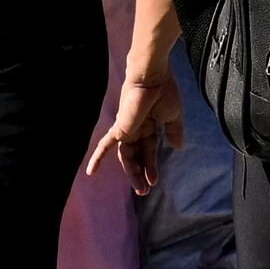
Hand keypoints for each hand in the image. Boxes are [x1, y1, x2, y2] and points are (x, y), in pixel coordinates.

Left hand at [96, 52, 185, 193]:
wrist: (153, 76)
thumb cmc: (164, 91)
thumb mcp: (174, 116)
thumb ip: (175, 132)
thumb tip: (179, 147)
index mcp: (149, 126)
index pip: (148, 150)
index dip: (151, 166)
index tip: (155, 181)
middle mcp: (135, 129)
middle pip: (136, 156)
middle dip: (140, 173)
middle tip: (144, 191)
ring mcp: (126, 129)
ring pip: (125, 156)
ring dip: (132, 173)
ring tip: (140, 190)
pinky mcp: (119, 127)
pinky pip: (105, 145)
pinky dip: (97, 157)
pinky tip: (90, 172)